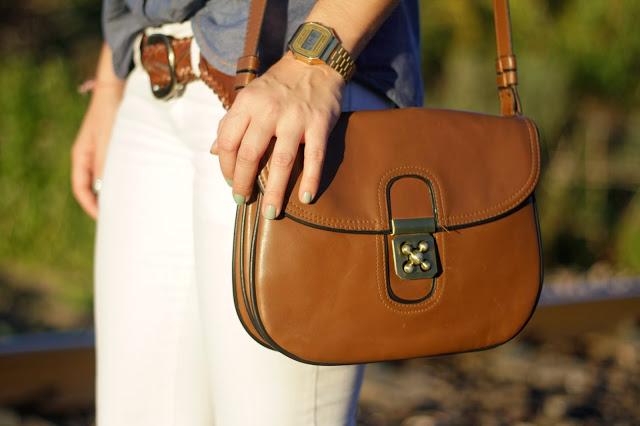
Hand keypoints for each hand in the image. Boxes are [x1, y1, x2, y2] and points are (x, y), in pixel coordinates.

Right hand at [71, 83, 122, 218]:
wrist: (118, 87)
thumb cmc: (110, 113)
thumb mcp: (108, 142)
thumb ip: (106, 167)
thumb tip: (107, 193)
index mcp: (81, 156)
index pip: (81, 189)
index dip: (91, 206)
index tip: (104, 219)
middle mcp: (91, 156)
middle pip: (94, 187)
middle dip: (105, 203)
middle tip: (121, 217)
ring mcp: (104, 151)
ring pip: (108, 178)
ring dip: (118, 191)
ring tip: (132, 204)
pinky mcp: (118, 147)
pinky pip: (120, 168)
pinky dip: (126, 178)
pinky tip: (139, 185)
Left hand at [211, 51, 344, 218]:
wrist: (314, 63)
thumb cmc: (278, 85)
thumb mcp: (249, 97)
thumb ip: (231, 123)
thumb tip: (215, 151)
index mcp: (247, 104)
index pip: (228, 142)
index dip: (226, 167)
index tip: (231, 182)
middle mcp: (268, 111)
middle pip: (249, 155)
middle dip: (243, 184)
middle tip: (243, 200)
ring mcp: (295, 119)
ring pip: (281, 162)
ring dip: (274, 191)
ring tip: (271, 212)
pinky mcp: (318, 125)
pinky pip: (314, 158)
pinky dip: (310, 179)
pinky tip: (305, 197)